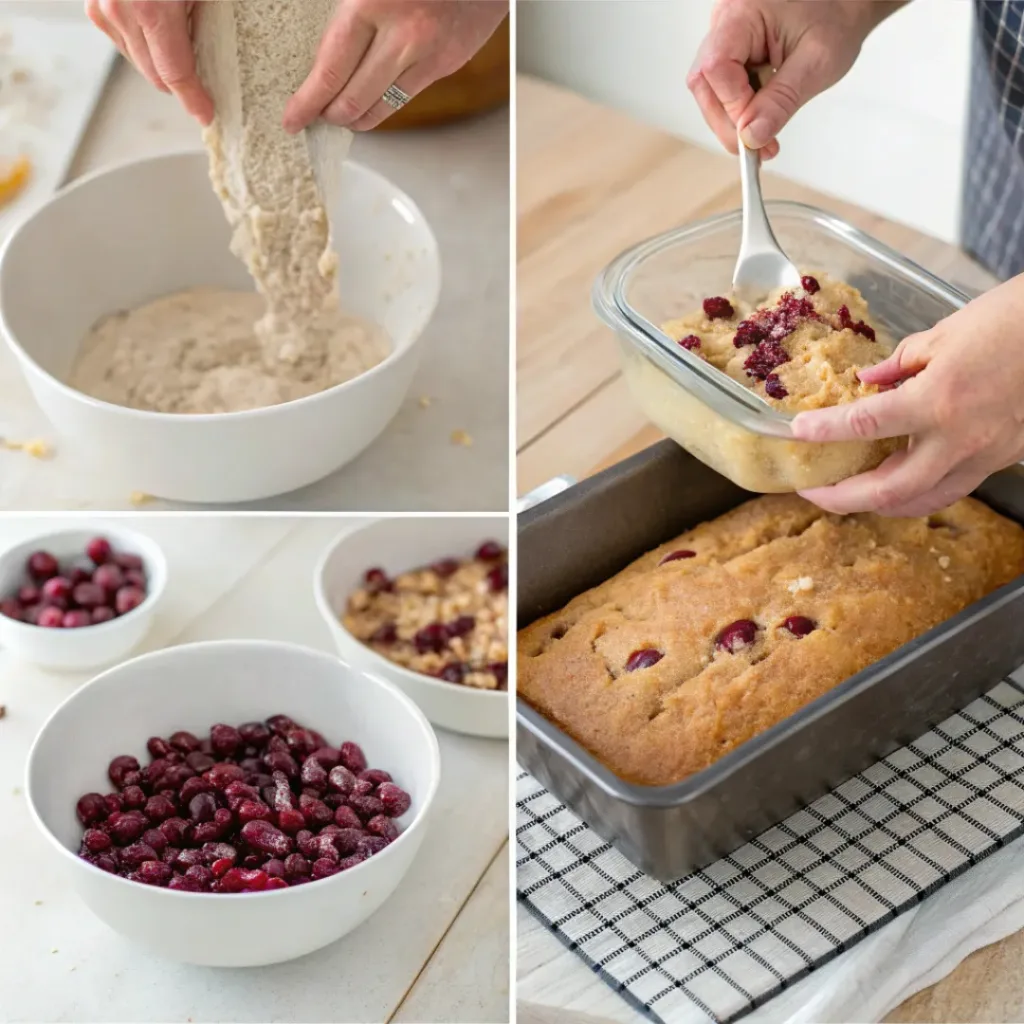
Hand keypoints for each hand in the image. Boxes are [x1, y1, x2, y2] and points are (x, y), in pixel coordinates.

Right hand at [85, 0, 212, 124]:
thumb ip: (204, 23)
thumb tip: (213, 62)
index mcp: (151, 8)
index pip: (175, 73)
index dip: (193, 98)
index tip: (205, 114)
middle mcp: (120, 9)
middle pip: (154, 74)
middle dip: (180, 84)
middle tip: (203, 80)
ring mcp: (102, 7)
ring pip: (137, 61)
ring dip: (160, 64)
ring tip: (180, 42)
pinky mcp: (94, 6)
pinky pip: (123, 42)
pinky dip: (143, 44)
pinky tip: (159, 32)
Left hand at [283, 0, 507, 132]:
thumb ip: (348, 17)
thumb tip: (323, 60)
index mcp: (371, 3)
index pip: (331, 68)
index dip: (309, 100)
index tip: (294, 118)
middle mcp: (401, 32)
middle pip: (353, 98)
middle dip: (331, 114)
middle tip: (318, 116)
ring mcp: (426, 52)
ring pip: (380, 107)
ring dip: (357, 117)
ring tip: (344, 115)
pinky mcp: (446, 64)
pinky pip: (405, 97)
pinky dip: (384, 105)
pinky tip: (374, 101)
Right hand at [687, 0, 902, 156]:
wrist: (846, 5)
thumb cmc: (836, 18)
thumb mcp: (817, 62)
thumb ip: (781, 101)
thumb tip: (751, 136)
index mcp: (743, 12)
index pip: (717, 67)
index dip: (731, 105)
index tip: (753, 132)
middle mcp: (726, 20)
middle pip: (704, 82)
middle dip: (728, 121)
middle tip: (756, 148)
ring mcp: (724, 35)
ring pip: (710, 90)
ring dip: (733, 119)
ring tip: (763, 136)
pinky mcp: (730, 50)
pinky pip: (721, 88)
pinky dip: (740, 109)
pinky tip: (760, 117)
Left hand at [790, 276, 1023, 516]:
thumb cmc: (1014, 320)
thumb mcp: (946, 333)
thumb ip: (900, 364)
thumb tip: (868, 382)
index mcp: (939, 401)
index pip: (866, 425)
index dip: (825, 432)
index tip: (796, 433)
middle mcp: (960, 439)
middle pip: (888, 490)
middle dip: (842, 498)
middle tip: (812, 491)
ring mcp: (984, 455)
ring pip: (922, 500)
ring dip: (879, 504)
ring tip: (849, 494)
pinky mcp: (1002, 459)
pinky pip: (952, 488)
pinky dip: (918, 492)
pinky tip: (898, 482)